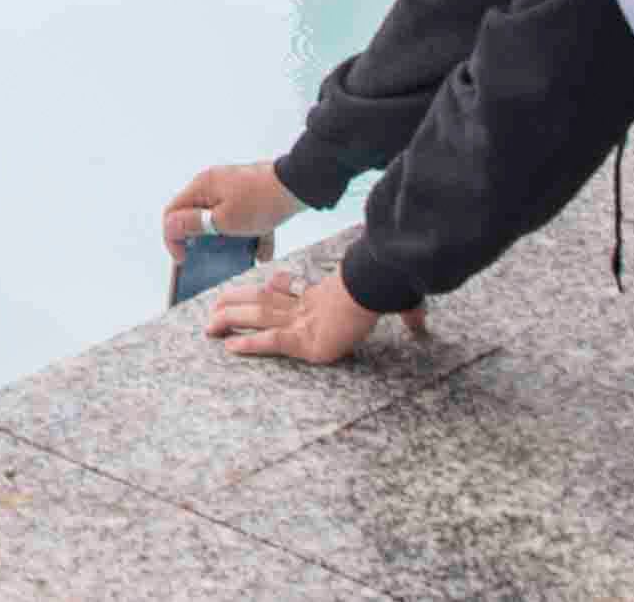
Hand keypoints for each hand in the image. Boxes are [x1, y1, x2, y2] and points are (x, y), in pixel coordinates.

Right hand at [160, 164, 302, 253]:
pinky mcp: (250, 194)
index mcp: (202, 187)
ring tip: (243, 256)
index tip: (184, 259)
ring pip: (223, 220)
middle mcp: (213, 184)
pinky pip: (243, 218)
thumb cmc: (260, 202)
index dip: (172, 238)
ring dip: (230, 240)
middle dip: (204, 241)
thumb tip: (170, 225)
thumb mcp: (224, 221)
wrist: (298, 185)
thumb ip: (194, 223)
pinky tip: (262, 251)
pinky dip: (250, 235)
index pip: (173, 213)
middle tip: (210, 259)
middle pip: (197, 216)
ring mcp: (233, 188)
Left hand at [200, 269, 427, 364]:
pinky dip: (250, 344)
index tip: (259, 287)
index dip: (268, 290)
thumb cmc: (386, 290)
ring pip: (257, 318)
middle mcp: (306, 307)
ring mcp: (302, 322)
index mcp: (321, 297)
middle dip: (236, 303)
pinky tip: (230, 348)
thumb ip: (406, 315)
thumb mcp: (393, 302)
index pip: (287, 294)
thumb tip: (424, 328)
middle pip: (263, 302)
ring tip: (209, 326)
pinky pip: (270, 342)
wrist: (380, 285)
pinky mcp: (303, 339)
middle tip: (214, 307)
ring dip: (231, 320)